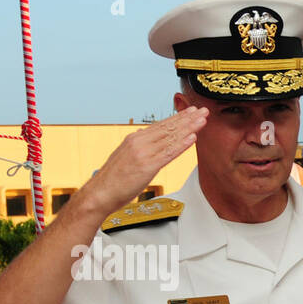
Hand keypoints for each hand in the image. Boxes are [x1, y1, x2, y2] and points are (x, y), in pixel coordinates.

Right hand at [84, 106, 208, 214]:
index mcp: (134, 139)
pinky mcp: (147, 166)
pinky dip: (182, 144)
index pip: (160, 125)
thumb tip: (146, 136)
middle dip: (187, 118)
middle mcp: (138, 142)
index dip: (178, 118)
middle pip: (168, 128)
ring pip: (170, 137)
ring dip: (189, 128)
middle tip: (203, 110)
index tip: (191, 112)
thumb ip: (138, 147)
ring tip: (202, 119)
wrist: (100, 193)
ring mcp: (143, 153)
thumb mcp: (126, 157)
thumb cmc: (113, 180)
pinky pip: (168, 153)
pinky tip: (193, 138)